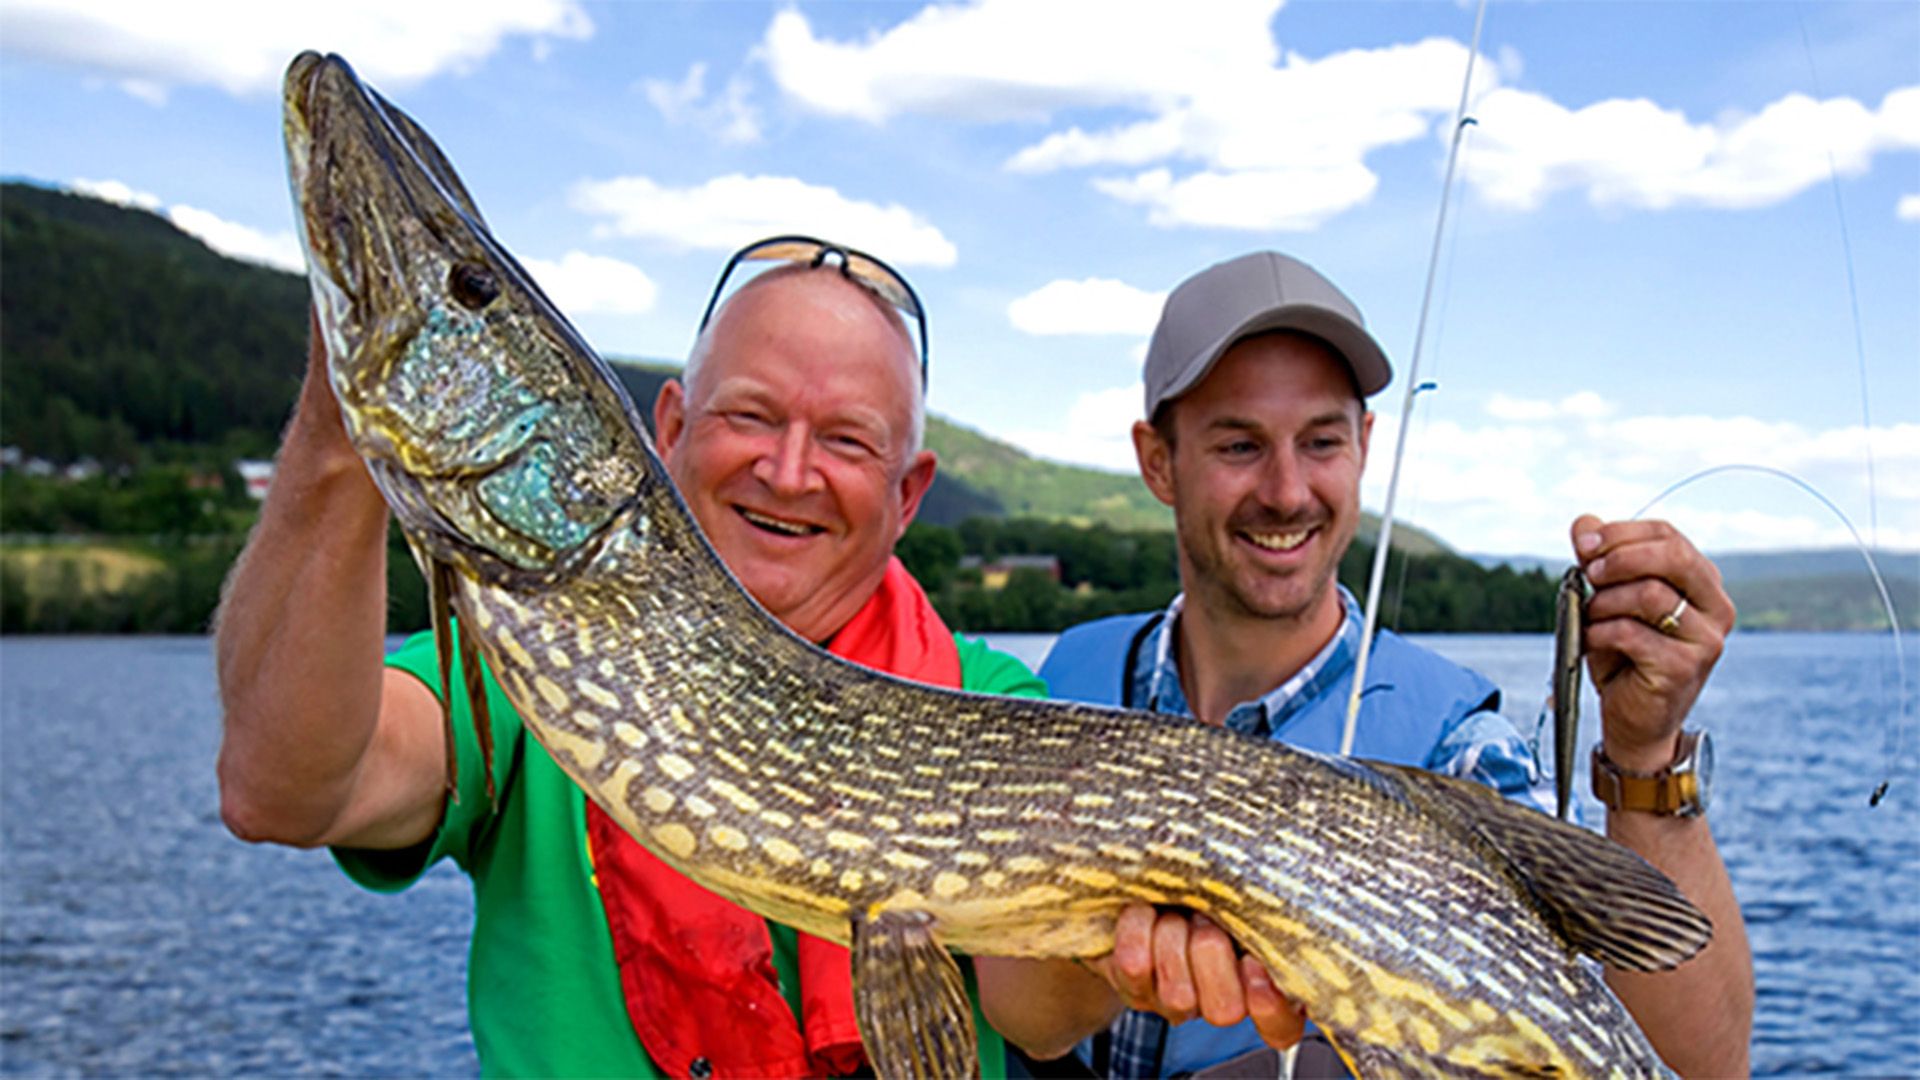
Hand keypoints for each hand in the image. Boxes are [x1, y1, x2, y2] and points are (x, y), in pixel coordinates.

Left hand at [1084, 903, 1304, 1048]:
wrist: (1152, 879)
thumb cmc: (1209, 884)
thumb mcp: (1241, 893)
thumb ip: (1261, 910)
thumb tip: (1274, 904)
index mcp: (1263, 982)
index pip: (1282, 1028)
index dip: (1271, 1007)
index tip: (1254, 963)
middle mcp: (1220, 1002)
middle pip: (1224, 1009)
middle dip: (1210, 950)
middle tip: (1203, 917)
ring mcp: (1175, 1003)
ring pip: (1177, 994)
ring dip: (1174, 936)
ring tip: (1173, 910)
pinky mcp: (1134, 990)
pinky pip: (1135, 967)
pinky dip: (1139, 926)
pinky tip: (1147, 910)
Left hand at [1571, 515, 1733, 770]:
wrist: (1635, 720)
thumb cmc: (1623, 656)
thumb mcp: (1608, 601)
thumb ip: (1599, 561)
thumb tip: (1584, 522)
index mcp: (1702, 582)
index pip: (1668, 536)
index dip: (1622, 533)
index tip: (1585, 543)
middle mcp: (1716, 607)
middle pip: (1673, 556)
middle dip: (1620, 558)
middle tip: (1588, 572)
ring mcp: (1706, 639)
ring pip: (1651, 594)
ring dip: (1606, 602)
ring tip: (1592, 618)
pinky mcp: (1684, 667)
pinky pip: (1633, 633)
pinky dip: (1602, 633)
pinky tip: (1594, 642)